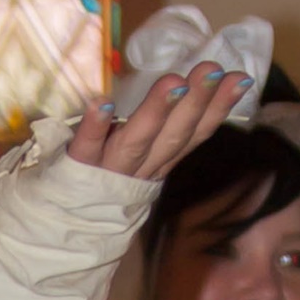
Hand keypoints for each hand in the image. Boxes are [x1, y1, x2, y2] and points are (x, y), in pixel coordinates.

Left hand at [73, 60, 249, 183]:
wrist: (59, 229)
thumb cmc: (99, 180)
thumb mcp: (136, 158)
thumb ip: (159, 130)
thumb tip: (187, 85)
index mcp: (156, 161)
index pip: (193, 134)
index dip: (217, 109)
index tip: (240, 79)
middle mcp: (139, 168)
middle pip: (172, 137)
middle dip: (195, 104)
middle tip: (211, 70)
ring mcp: (107, 172)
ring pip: (137, 142)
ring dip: (157, 111)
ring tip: (173, 81)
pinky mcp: (75, 171)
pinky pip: (85, 148)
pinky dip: (94, 126)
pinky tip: (103, 103)